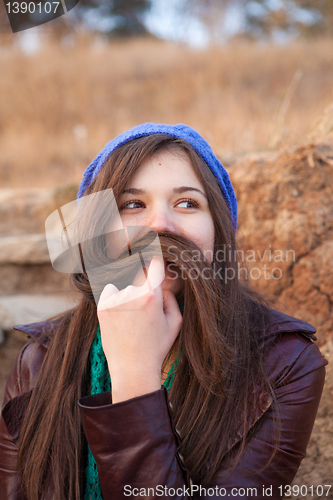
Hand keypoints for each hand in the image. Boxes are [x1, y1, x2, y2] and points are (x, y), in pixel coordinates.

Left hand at [97, 256, 182, 402]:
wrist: (132, 368)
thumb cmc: (157, 346)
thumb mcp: (175, 322)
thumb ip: (170, 297)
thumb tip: (161, 284)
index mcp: (152, 294)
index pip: (154, 261)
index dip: (154, 252)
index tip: (153, 243)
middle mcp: (132, 293)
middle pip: (138, 271)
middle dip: (142, 276)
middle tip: (143, 292)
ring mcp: (115, 299)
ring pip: (124, 281)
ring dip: (129, 288)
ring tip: (132, 312)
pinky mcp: (102, 306)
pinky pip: (111, 290)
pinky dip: (115, 295)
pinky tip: (121, 312)